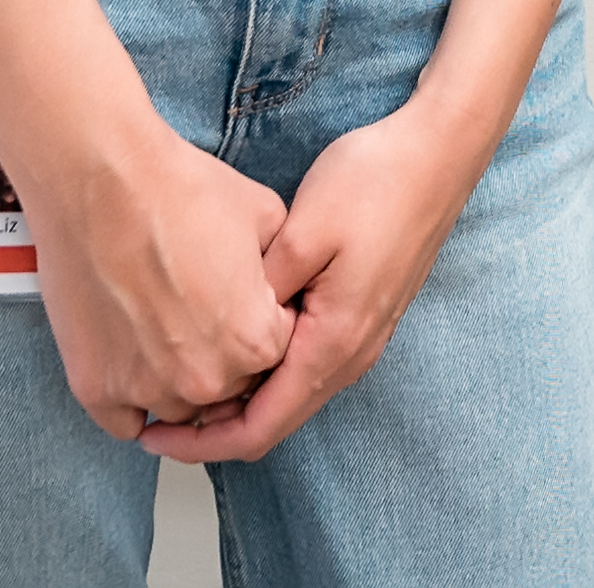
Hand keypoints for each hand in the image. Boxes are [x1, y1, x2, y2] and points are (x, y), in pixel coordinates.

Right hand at [24, 127, 298, 440]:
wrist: (102, 180)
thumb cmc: (182, 191)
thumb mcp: (266, 218)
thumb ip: (284, 273)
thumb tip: (282, 293)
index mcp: (254, 343)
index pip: (273, 357)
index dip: (259, 325)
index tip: (239, 301)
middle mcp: (203, 380)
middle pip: (228, 388)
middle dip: (222, 356)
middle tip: (198, 309)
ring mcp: (145, 390)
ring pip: (177, 406)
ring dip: (177, 379)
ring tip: (163, 324)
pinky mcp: (94, 388)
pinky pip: (123, 419)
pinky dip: (130, 397)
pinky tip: (132, 356)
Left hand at [138, 106, 495, 464]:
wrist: (440, 151)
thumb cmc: (376, 182)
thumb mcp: (302, 233)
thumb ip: (261, 295)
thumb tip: (224, 338)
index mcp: (333, 343)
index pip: (260, 428)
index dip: (201, 443)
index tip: (152, 433)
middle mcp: (352, 353)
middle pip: (274, 419)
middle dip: (212, 428)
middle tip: (155, 413)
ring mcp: (363, 335)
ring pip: (291, 393)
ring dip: (239, 398)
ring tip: (186, 375)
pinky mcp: (364, 312)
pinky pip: (307, 364)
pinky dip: (265, 372)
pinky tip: (235, 341)